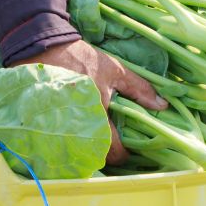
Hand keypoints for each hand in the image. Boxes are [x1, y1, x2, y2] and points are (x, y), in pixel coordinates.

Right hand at [10, 40, 166, 165]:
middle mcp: (76, 128)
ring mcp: (57, 128)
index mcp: (97, 116)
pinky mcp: (43, 125)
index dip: (124, 154)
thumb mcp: (115, 71)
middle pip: (94, 157)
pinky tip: (76, 133)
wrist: (42, 48)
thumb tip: (162, 106)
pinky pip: (59, 142)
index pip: (114, 151)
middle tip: (113, 144)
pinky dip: (69, 142)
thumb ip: (139, 89)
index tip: (128, 148)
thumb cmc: (82, 59)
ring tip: (95, 139)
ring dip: (87, 150)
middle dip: (105, 154)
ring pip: (76, 152)